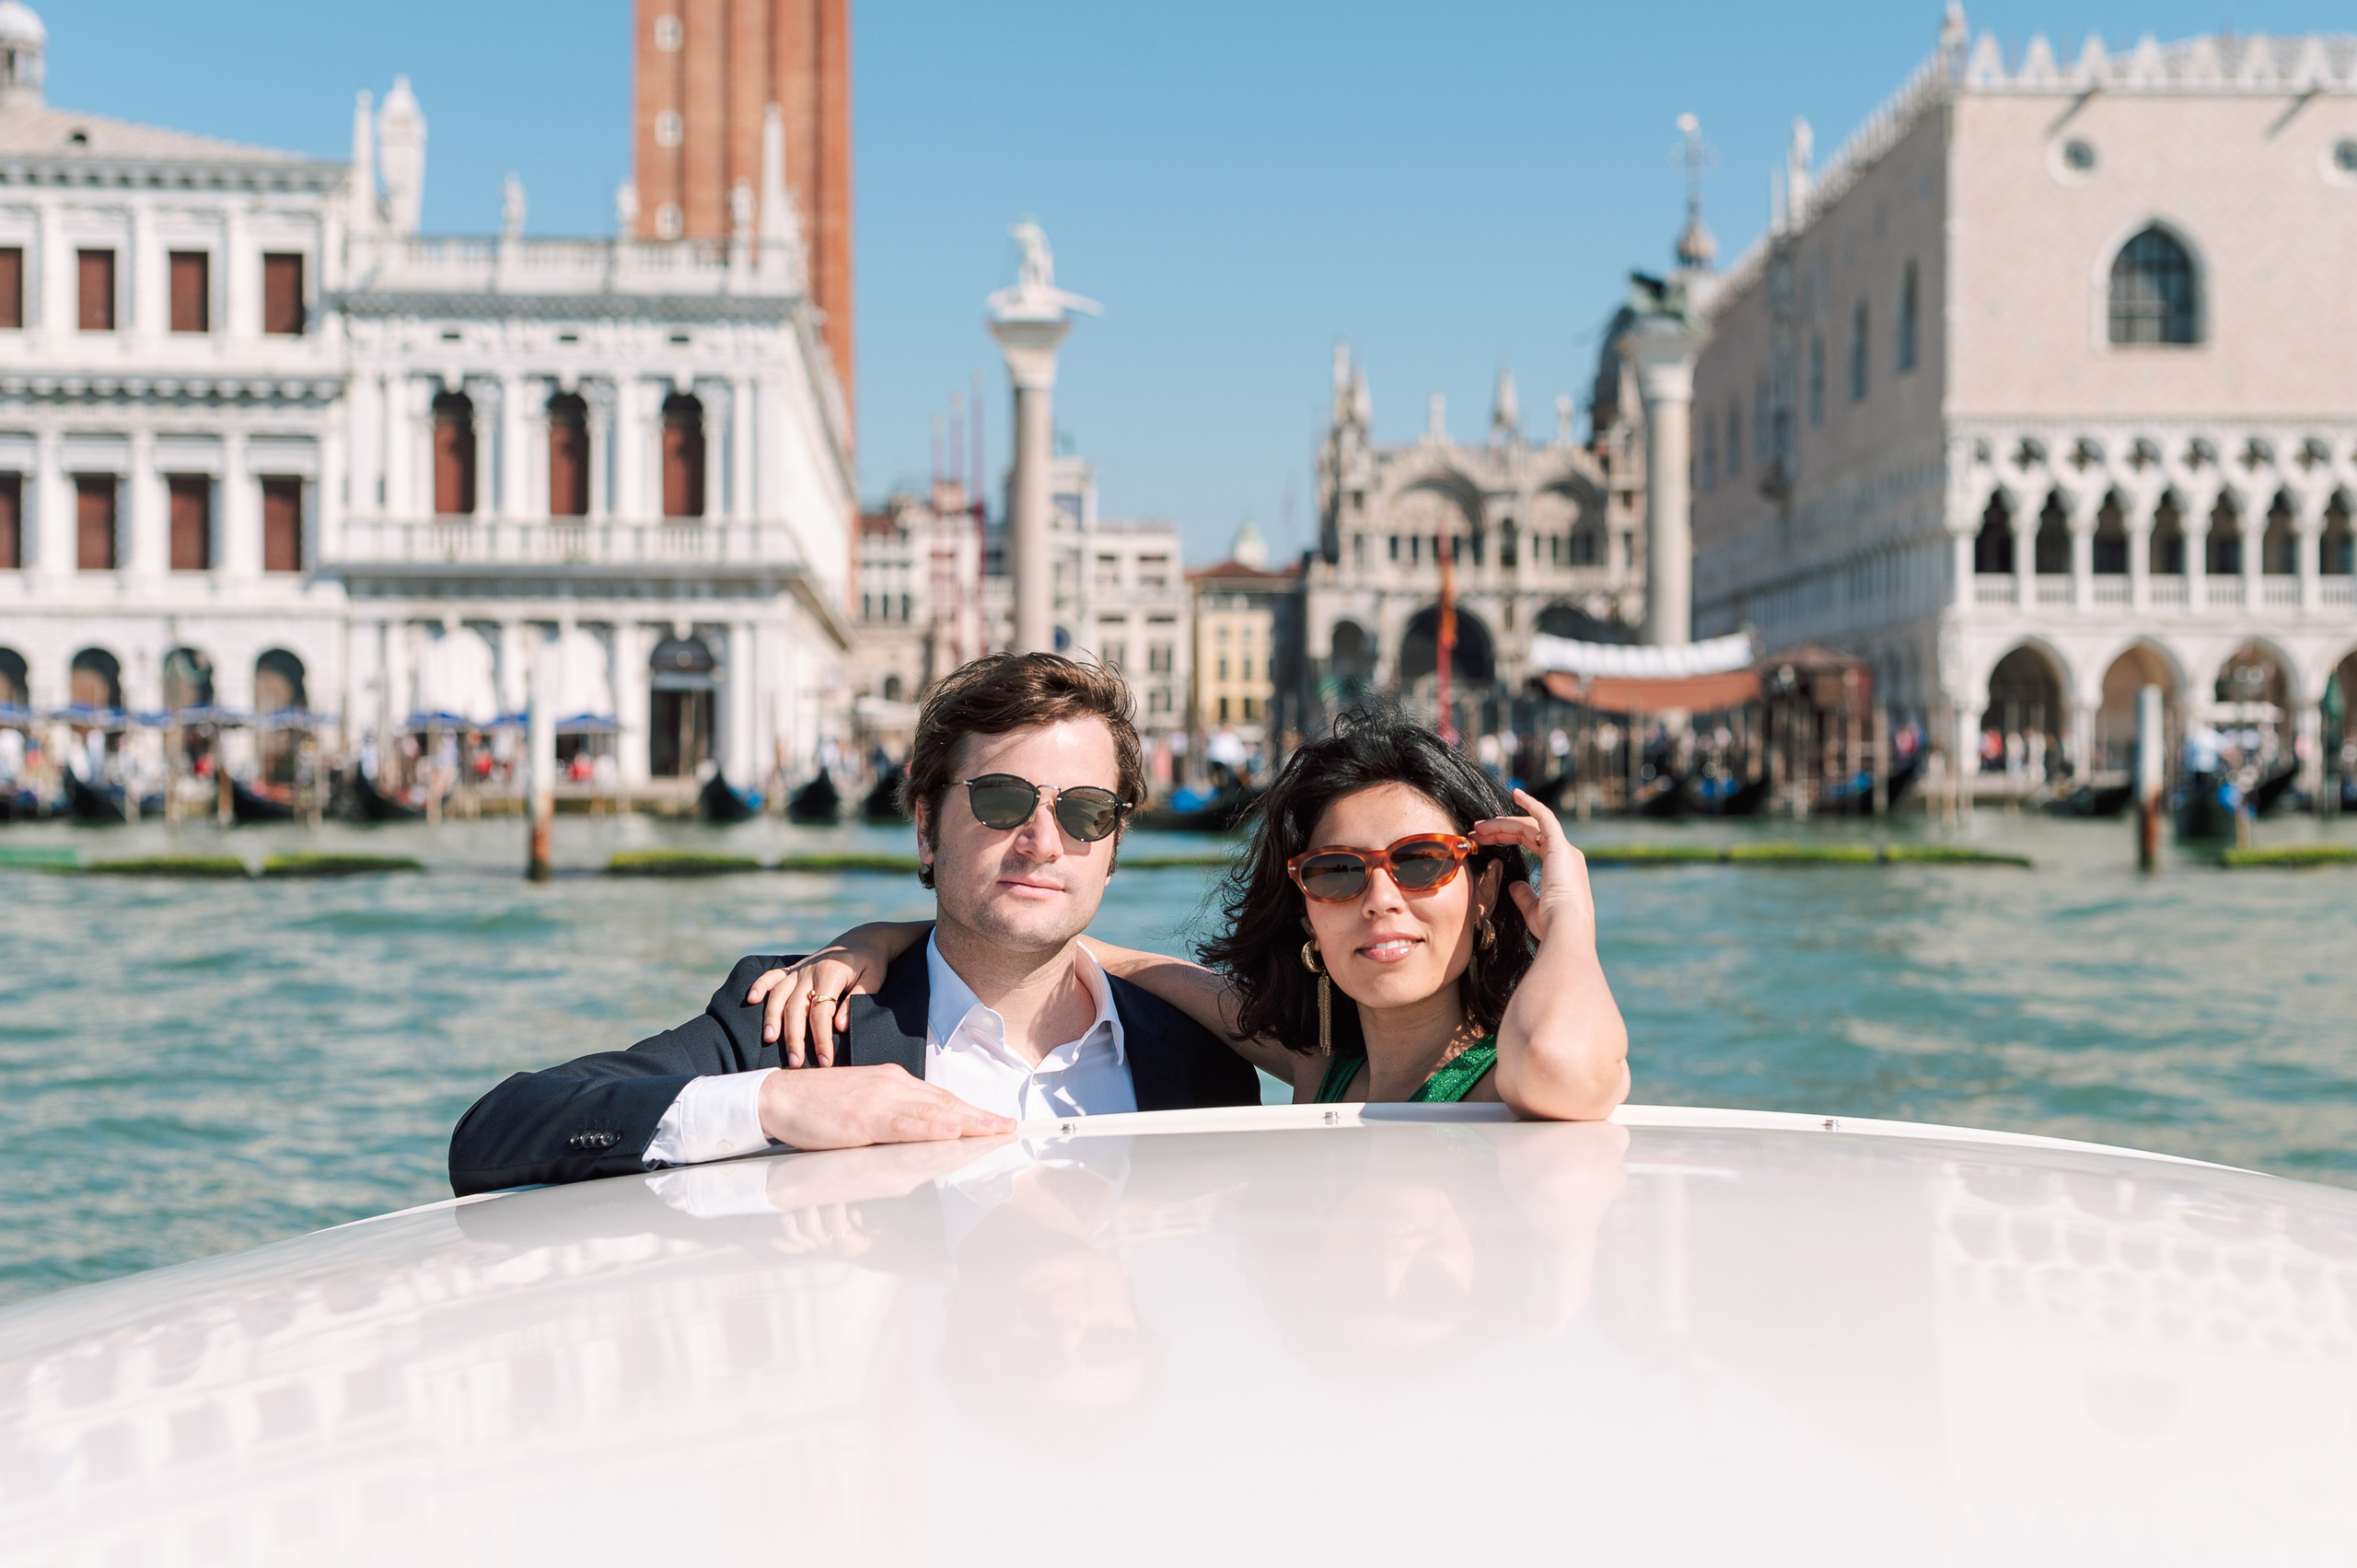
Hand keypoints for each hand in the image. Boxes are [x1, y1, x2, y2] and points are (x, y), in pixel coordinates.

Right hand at [747, 924, 904, 1065]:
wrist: (864, 939)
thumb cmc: (871, 962)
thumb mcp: (873, 979)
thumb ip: (856, 1000)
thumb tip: (839, 1026)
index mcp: (830, 973)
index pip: (821, 1012)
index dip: (821, 1039)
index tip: (825, 1061)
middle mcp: (810, 971)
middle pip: (795, 1008)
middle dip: (794, 1038)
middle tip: (795, 1063)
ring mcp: (799, 969)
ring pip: (779, 995)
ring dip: (771, 1018)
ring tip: (769, 1040)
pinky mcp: (794, 969)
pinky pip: (772, 976)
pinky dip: (760, 985)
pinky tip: (751, 999)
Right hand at [756, 1062, 1012, 1150]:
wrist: (777, 1096)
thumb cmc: (817, 1105)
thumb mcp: (862, 1107)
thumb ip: (892, 1119)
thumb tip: (921, 1136)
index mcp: (893, 1082)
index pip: (942, 1099)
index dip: (973, 1111)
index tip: (999, 1122)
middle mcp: (892, 1085)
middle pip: (946, 1103)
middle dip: (981, 1117)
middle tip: (1013, 1128)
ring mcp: (879, 1099)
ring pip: (932, 1112)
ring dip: (968, 1122)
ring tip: (996, 1130)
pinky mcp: (862, 1116)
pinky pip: (903, 1123)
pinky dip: (931, 1127)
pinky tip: (952, 1130)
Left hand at [1472, 788, 1595, 947]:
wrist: (1565, 929)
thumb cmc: (1550, 924)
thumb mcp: (1531, 908)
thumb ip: (1523, 894)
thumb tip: (1513, 885)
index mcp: (1561, 869)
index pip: (1530, 843)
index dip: (1505, 838)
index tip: (1481, 841)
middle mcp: (1566, 856)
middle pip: (1528, 832)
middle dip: (1499, 829)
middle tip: (1474, 832)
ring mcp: (1564, 850)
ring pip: (1529, 825)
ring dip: (1502, 824)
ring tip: (1478, 827)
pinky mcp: (1560, 847)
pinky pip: (1545, 818)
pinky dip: (1531, 803)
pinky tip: (1516, 794)